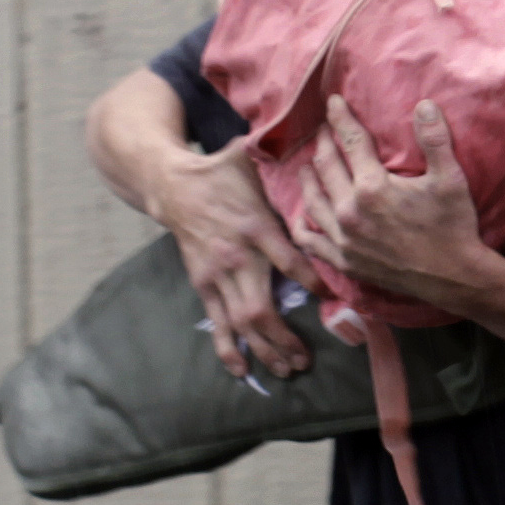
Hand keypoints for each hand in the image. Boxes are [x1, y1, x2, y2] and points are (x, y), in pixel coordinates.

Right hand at [154, 135, 311, 379]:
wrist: (170, 185)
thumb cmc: (222, 172)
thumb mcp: (252, 160)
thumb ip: (283, 157)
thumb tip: (318, 134)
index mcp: (255, 227)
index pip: (288, 260)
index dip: (311, 281)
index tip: (333, 298)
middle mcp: (236, 256)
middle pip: (260, 307)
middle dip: (284, 338)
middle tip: (307, 360)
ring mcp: (217, 274)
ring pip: (240, 322)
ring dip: (264, 350)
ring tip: (288, 370)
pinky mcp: (203, 283)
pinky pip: (216, 321)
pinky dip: (227, 348)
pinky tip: (242, 371)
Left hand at [294, 98, 504, 312]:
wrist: (454, 278)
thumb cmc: (453, 226)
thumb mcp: (450, 179)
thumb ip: (435, 139)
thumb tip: (424, 104)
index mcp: (372, 187)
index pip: (350, 141)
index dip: (341, 118)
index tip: (333, 102)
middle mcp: (350, 211)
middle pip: (326, 166)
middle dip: (323, 143)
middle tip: (323, 130)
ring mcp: (343, 238)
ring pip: (312, 199)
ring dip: (308, 177)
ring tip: (307, 165)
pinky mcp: (344, 261)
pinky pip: (311, 240)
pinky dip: (302, 224)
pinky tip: (303, 214)